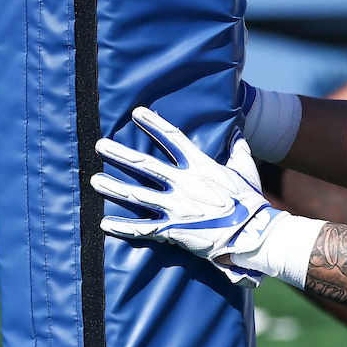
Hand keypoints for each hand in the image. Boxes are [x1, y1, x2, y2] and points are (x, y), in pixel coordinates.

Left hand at [90, 106, 280, 287]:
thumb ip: (238, 150)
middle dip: (120, 154)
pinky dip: (123, 227)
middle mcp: (184, 184)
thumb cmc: (250, 201)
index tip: (137, 112)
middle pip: (145, 166)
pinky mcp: (173, 230)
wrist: (251, 233)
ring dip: (113, 188)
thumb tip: (236, 132)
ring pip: (137, 196)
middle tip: (100, 145)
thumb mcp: (246, 170)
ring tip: (94, 180)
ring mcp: (176, 207)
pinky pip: (142, 229)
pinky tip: (104, 223)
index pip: (173, 138)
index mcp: (201, 167)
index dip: (154, 124)